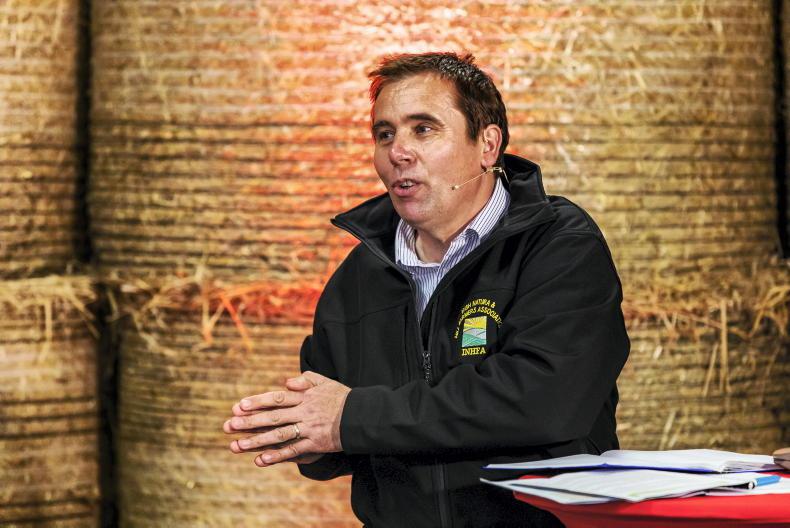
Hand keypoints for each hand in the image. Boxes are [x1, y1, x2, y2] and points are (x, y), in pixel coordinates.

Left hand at [223, 371, 350, 466]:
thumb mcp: (326, 382)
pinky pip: (293, 450)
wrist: (363, 416)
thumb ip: (306, 380)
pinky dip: (276, 456)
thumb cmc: (343, 398)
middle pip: (273, 417)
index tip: (239, 406)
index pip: (276, 398)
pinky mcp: (315, 444)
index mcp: (305, 396)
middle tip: (229, 426)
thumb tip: (286, 382)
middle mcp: (304, 412)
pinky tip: (260, 460)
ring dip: (256, 441)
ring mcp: (309, 428)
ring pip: (279, 435)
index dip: (257, 402)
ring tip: (237, 445)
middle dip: (250, 422)